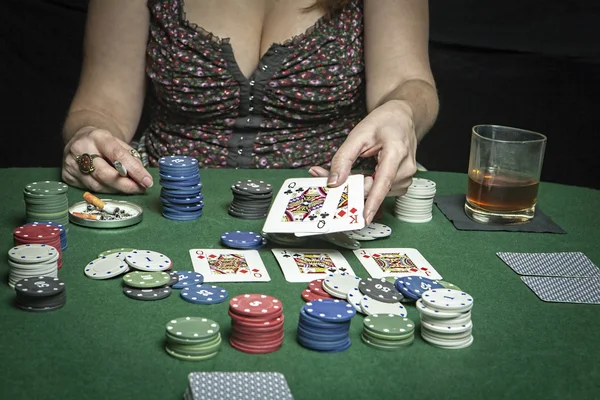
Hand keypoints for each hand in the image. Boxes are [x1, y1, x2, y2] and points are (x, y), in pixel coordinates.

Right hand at [62, 128, 153, 193]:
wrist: (81, 139)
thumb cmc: (104, 144)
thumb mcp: (119, 144)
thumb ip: (131, 159)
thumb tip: (142, 178)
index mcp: (98, 137)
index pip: (118, 155)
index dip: (134, 170)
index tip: (147, 181)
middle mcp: (81, 148)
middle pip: (105, 174)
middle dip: (126, 185)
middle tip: (139, 190)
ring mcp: (71, 163)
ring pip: (98, 185)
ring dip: (117, 190)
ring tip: (129, 189)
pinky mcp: (67, 175)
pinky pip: (90, 189)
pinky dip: (105, 190)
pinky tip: (113, 188)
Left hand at [309, 100, 417, 223]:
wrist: (403, 118)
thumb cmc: (382, 123)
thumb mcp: (358, 135)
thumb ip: (344, 158)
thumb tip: (334, 182)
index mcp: (397, 152)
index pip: (383, 183)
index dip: (372, 202)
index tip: (363, 218)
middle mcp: (406, 168)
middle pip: (374, 189)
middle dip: (351, 187)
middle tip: (324, 177)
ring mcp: (406, 177)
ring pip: (376, 192)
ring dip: (359, 187)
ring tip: (346, 173)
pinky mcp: (402, 183)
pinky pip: (381, 191)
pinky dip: (368, 186)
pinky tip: (360, 176)